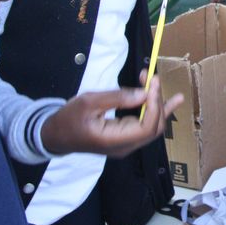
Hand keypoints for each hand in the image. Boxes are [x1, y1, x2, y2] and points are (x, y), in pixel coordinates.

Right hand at [40, 72, 183, 156]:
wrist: (55, 136)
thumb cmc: (68, 118)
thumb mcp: (88, 102)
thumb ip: (118, 98)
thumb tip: (144, 93)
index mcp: (114, 140)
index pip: (147, 127)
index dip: (154, 105)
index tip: (152, 83)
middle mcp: (125, 146)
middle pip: (154, 127)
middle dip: (157, 102)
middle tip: (153, 78)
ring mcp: (126, 144)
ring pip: (153, 127)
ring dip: (159, 105)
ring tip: (167, 89)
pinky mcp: (125, 138)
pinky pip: (146, 126)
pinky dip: (155, 111)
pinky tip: (170, 102)